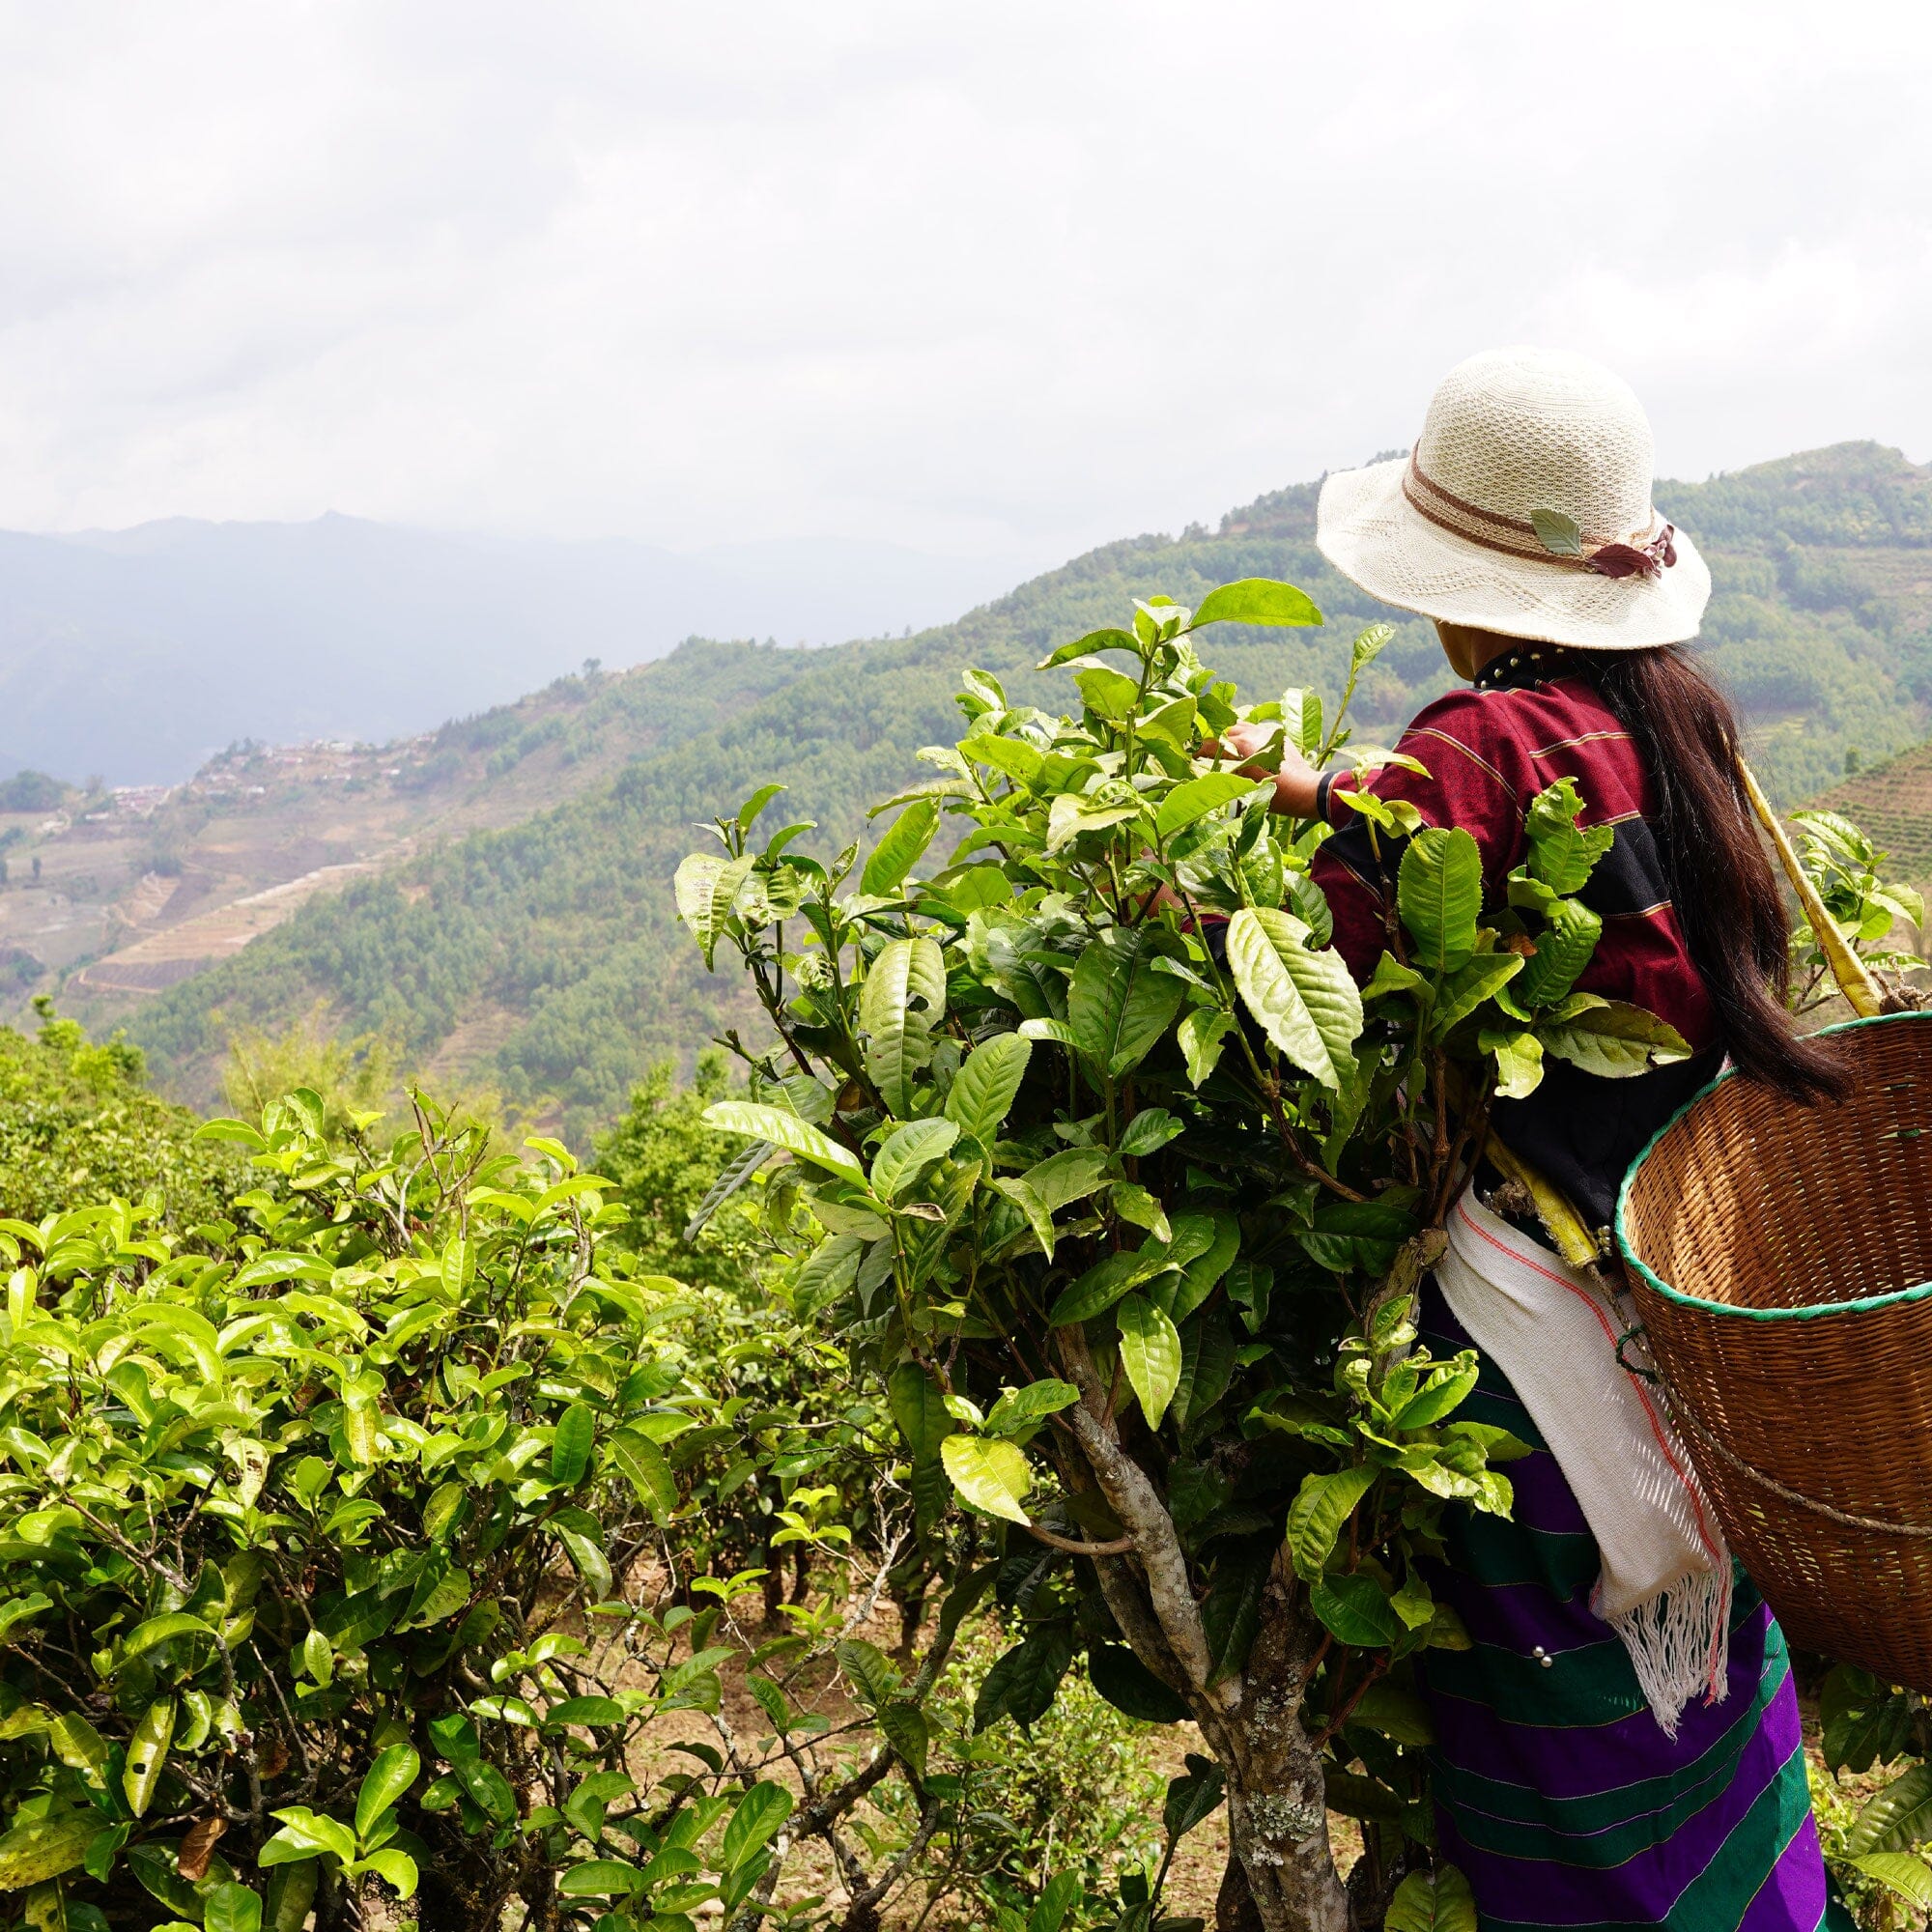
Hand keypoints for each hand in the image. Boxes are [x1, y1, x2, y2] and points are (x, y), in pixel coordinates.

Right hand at [1205, 723, 1322, 817]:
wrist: (1307, 791)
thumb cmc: (1277, 795)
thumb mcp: (1247, 788)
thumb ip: (1227, 774)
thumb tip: (1208, 771)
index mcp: (1243, 747)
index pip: (1213, 744)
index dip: (1200, 751)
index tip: (1193, 757)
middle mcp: (1253, 735)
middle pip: (1226, 732)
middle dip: (1216, 742)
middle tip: (1209, 754)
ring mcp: (1267, 733)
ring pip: (1242, 726)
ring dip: (1232, 736)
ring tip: (1228, 749)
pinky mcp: (1278, 735)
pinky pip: (1257, 729)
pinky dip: (1249, 736)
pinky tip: (1249, 748)